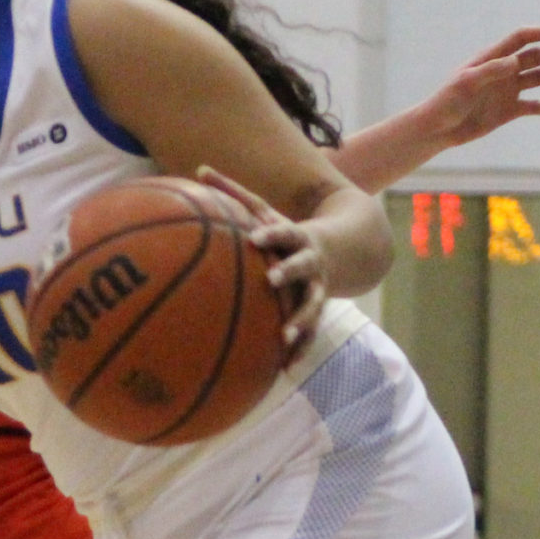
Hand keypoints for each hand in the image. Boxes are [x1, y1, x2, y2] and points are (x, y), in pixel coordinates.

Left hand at [199, 166, 326, 363]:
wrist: (341, 249)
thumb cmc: (286, 231)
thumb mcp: (264, 209)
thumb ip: (233, 191)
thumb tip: (198, 168)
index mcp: (295, 237)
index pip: (284, 232)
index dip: (272, 234)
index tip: (255, 237)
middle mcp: (310, 263)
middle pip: (302, 267)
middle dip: (289, 272)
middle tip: (273, 280)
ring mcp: (316, 289)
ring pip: (312, 306)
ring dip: (301, 321)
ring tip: (286, 337)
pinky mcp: (317, 311)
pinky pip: (310, 334)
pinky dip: (299, 351)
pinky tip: (286, 370)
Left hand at [420, 27, 539, 148]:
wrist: (438, 129)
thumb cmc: (447, 102)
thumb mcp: (466, 83)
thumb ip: (491, 70)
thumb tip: (516, 61)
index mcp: (492, 59)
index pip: (520, 39)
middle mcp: (503, 72)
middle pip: (535, 57)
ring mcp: (507, 90)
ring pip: (539, 79)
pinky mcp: (509, 110)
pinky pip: (534, 106)